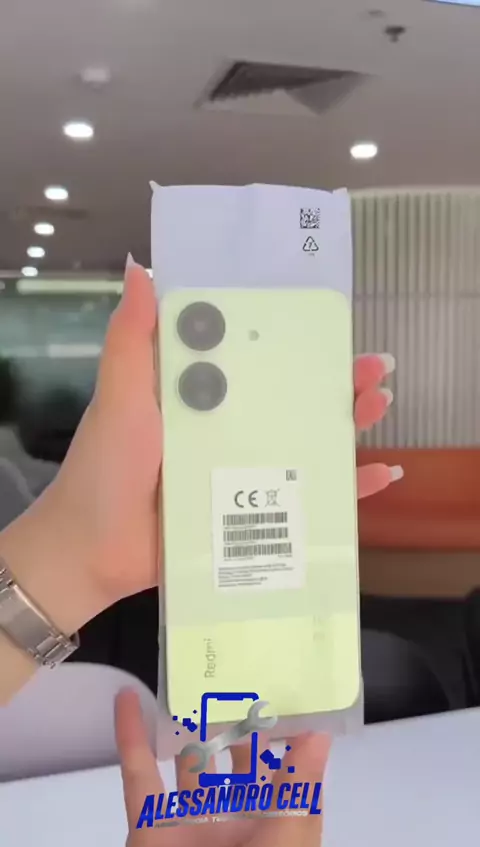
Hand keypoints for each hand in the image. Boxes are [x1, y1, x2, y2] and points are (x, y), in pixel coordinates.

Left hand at [2, 261, 399, 632]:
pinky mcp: (251, 515)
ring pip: (308, 443)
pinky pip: (308, 500)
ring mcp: (242, 472)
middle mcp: (226, 427)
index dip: (294, 339)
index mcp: (199, 393)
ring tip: (379, 405)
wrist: (92, 553)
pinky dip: (346, 490)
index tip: (329, 321)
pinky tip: (380, 474)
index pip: (255, 356)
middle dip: (337, 381)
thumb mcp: (121, 397)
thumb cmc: (106, 468)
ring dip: (349, 424)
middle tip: (374, 369)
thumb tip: (141, 268)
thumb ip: (132, 340)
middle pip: (293, 398)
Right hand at [115, 689, 330, 846]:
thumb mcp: (287, 841)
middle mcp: (234, 822)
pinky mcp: (148, 829)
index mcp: (275, 827)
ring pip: (186, 763)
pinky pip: (138, 776)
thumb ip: (300, 788)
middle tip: (232, 671)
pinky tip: (128, 699)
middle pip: (234, 762)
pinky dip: (130, 737)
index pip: (284, 770)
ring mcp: (189, 825)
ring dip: (184, 726)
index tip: (281, 683)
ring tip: (188, 677)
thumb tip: (322, 735)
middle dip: (234, 723)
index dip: (284, 731)